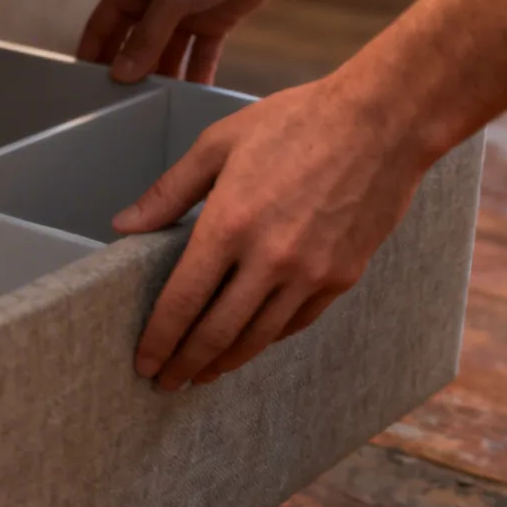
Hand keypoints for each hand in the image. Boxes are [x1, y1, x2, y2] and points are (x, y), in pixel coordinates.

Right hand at [78, 0, 295, 84]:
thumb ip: (146, 39)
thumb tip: (121, 74)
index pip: (102, 26)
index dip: (92, 54)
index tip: (85, 87)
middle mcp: (153, 0)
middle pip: (132, 44)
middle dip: (129, 70)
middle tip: (121, 104)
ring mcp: (183, 12)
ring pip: (165, 53)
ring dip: (163, 76)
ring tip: (156, 106)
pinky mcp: (211, 21)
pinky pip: (198, 54)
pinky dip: (196, 73)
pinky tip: (193, 97)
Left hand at [113, 74, 432, 389]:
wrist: (383, 122)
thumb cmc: (295, 123)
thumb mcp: (218, 144)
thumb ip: (168, 192)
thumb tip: (123, 226)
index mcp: (230, 226)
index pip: (183, 301)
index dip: (159, 339)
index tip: (144, 361)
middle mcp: (269, 259)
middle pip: (217, 332)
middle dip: (186, 364)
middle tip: (164, 383)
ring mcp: (310, 274)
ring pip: (258, 337)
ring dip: (225, 362)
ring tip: (202, 375)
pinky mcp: (342, 277)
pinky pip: (295, 323)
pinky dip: (266, 340)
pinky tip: (248, 344)